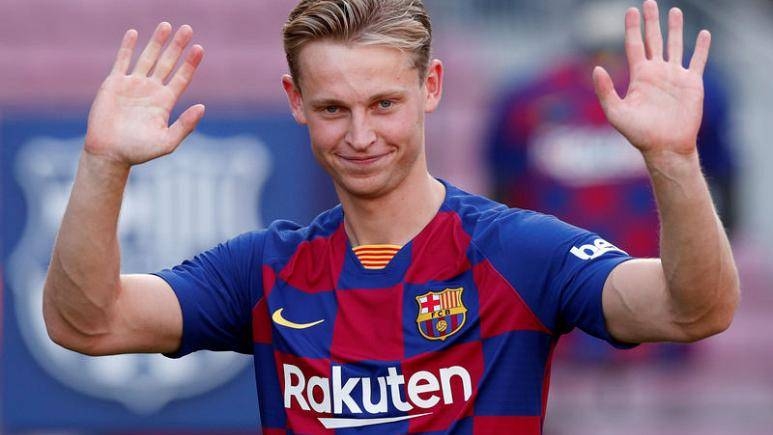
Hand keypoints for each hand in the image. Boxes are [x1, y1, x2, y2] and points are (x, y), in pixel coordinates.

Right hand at [84, 22, 204, 166]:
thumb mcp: (168, 141)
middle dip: (177, 46)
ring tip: (166, 25)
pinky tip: (134, 33)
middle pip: (167, 62)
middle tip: (188, 28)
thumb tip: (202, 107)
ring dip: (157, 42)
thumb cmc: (139, 151)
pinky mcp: (114, 83)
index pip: (182, 77)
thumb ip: (185, 125)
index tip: (200, 48)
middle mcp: (151, 90)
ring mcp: (133, 85)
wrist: (109, 152)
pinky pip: (122, 60)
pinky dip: (127, 47)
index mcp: (165, 102)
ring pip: (147, 57)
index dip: (190, 63)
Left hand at [593, 0, 709, 158]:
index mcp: (639, 76)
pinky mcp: (692, 83)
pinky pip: (697, 61)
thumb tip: (596, 69)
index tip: (630, 10)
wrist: (665, 146)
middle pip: (654, 40)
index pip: (635, 45)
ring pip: (675, 45)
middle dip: (651, 21)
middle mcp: (657, 72)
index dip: (632, 28)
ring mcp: (675, 76)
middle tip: (649, 2)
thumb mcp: (616, 112)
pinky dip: (701, 47)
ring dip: (675, 29)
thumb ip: (605, 91)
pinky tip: (703, 34)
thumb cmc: (639, 133)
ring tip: (674, 11)